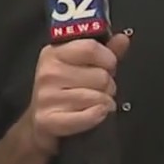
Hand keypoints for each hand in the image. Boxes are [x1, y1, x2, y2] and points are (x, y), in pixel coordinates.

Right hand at [25, 34, 130, 152]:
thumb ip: (104, 53)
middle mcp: (48, 72)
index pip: (91, 48)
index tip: (106, 67)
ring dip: (104, 104)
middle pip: (101, 76)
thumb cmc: (65, 93)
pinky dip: (97, 117)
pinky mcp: (48, 119)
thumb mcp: (82, 67)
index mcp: (54, 53)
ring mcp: (47, 96)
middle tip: (95, 90)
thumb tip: (122, 39)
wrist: (41, 124)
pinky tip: (94, 115)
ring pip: (99, 98)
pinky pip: (90, 116)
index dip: (108, 59)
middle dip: (107, 86)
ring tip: (92, 104)